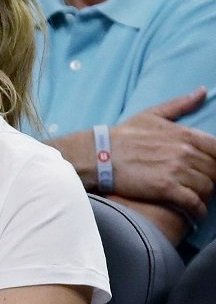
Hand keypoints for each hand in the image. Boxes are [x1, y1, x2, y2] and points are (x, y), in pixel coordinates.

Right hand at [109, 89, 215, 219]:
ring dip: (205, 195)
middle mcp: (185, 152)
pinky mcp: (165, 188)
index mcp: (185, 135)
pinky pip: (193, 202)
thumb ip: (180, 104)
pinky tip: (196, 211)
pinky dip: (198, 209)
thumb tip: (202, 91)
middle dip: (212, 179)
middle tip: (203, 185)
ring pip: (207, 187)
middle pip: (214, 171)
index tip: (210, 169)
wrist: (99, 154)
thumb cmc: (123, 135)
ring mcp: (176, 171)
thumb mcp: (152, 115)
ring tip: (198, 198)